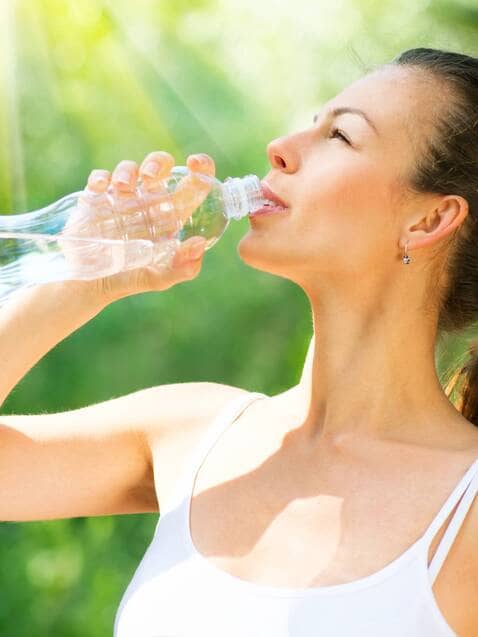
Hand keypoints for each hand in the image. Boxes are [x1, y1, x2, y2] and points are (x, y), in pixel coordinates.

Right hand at [62, 151, 215, 304]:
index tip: (196, 164)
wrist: (90, 286)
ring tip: (122, 188)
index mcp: (169, 215)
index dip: (201, 168)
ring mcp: (121, 198)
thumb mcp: (159, 278)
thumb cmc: (129, 279)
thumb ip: (183, 267)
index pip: (192, 184)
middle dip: (157, 162)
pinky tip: (100, 188)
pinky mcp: (96, 199)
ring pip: (129, 169)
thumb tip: (199, 244)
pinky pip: (99, 178)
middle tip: (150, 176)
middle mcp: (148, 202)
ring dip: (127, 172)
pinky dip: (100, 178)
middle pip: (159, 166)